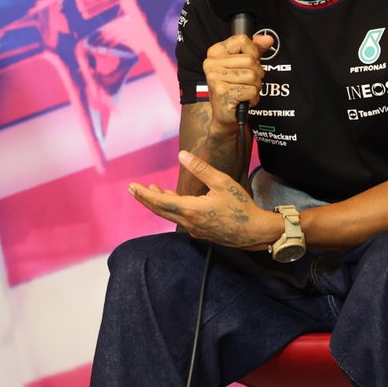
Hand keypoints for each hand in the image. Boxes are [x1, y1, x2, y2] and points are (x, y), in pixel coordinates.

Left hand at [129, 150, 282, 248]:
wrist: (255, 232)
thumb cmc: (241, 206)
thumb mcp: (222, 182)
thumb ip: (201, 168)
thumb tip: (182, 154)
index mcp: (191, 210)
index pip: (160, 201)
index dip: (144, 194)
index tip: (132, 187)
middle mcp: (189, 222)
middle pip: (160, 210)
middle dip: (145, 199)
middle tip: (132, 189)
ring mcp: (194, 229)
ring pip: (169, 215)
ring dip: (159, 203)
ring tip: (152, 190)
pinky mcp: (200, 232)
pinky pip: (179, 219)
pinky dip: (171, 208)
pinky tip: (173, 200)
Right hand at [202, 33, 273, 132]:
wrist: (224, 115)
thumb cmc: (233, 88)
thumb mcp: (244, 65)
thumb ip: (255, 50)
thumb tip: (268, 39)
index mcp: (216, 52)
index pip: (242, 40)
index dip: (253, 52)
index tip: (248, 64)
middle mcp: (212, 63)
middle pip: (250, 60)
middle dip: (257, 74)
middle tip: (247, 83)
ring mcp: (215, 77)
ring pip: (253, 76)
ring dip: (255, 87)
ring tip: (245, 92)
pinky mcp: (222, 92)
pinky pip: (251, 90)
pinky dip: (253, 98)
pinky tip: (243, 100)